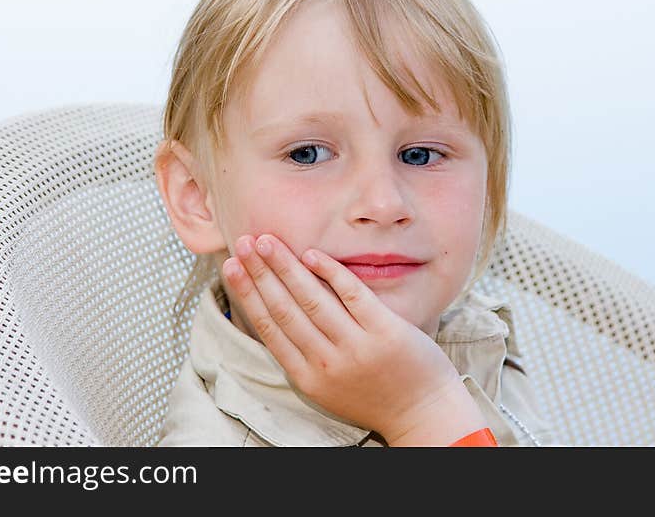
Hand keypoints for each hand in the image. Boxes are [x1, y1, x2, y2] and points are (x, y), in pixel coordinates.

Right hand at [222, 233, 488, 445]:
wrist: (423, 414)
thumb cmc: (375, 396)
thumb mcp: (328, 386)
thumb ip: (304, 354)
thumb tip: (277, 313)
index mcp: (307, 377)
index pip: (269, 328)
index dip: (247, 294)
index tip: (231, 268)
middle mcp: (326, 363)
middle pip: (284, 309)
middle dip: (259, 273)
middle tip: (242, 243)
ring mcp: (356, 347)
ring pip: (312, 300)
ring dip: (285, 266)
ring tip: (266, 241)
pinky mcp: (386, 333)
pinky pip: (353, 295)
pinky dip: (330, 272)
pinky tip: (312, 254)